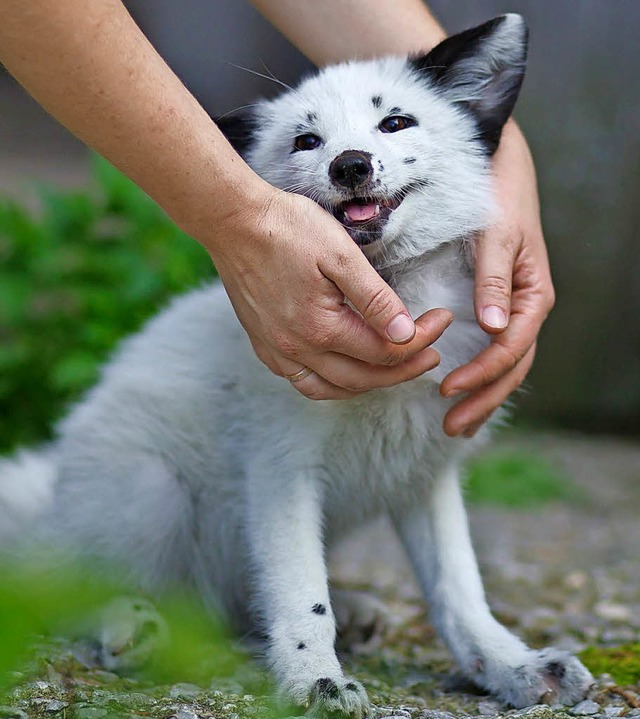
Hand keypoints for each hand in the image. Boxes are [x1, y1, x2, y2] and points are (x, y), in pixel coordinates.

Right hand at [208, 180, 452, 399]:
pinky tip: (346, 371)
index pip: (385, 350)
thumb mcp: (341, 254)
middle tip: (432, 353)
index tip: (442, 319)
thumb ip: (376, 298)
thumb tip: (406, 333)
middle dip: (405, 368)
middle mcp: (297, 348)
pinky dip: (332, 384)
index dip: (421, 338)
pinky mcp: (264, 346)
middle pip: (364, 377)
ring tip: (395, 369)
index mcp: (321, 327)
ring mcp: (278, 351)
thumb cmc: (288, 229)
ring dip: (370, 383)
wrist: (234, 222)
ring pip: (333, 388)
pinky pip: (303, 381)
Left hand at [440, 121, 554, 435]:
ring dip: (483, 396)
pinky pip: (493, 350)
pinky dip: (480, 375)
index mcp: (533, 295)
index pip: (511, 347)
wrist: (497, 171)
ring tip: (456, 424)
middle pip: (511, 366)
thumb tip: (494, 326)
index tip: (448, 389)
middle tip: (452, 426)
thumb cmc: (499, 200)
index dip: (482, 372)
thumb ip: (495, 280)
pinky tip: (462, 393)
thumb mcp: (498, 237)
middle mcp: (525, 308)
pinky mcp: (495, 307)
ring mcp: (512, 310)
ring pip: (505, 365)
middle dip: (484, 398)